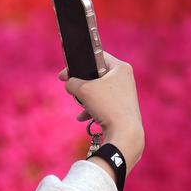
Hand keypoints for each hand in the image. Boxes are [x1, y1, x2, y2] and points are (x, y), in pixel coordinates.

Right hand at [59, 52, 144, 173]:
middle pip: (97, 75)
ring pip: (99, 91)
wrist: (125, 133)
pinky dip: (93, 109)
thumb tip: (69, 83)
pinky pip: (104, 104)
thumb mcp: (83, 90)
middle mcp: (125, 78)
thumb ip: (72, 82)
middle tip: (71, 88)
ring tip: (80, 105)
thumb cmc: (107, 106)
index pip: (96, 56)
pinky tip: (83, 118)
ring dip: (86, 98)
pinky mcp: (123, 108)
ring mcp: (125, 94)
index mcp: (120, 67)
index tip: (65, 73)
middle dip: (82, 84)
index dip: (78, 62)